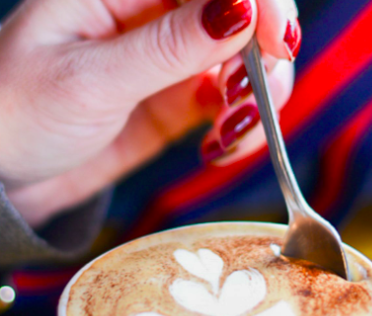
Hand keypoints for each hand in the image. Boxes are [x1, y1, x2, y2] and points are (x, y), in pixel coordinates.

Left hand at [0, 0, 298, 226]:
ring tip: (227, 137)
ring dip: (256, 101)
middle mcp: (153, 14)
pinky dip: (239, 130)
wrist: (8, 173)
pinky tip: (218, 150)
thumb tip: (242, 10)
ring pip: (246, 63)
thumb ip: (166, 47)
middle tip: (249, 102)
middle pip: (244, 14)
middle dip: (263, 57)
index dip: (260, 0)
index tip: (276, 44)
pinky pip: (228, 106)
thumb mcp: (90, 79)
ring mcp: (170, 60)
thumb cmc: (21, 113)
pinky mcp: (177, 101)